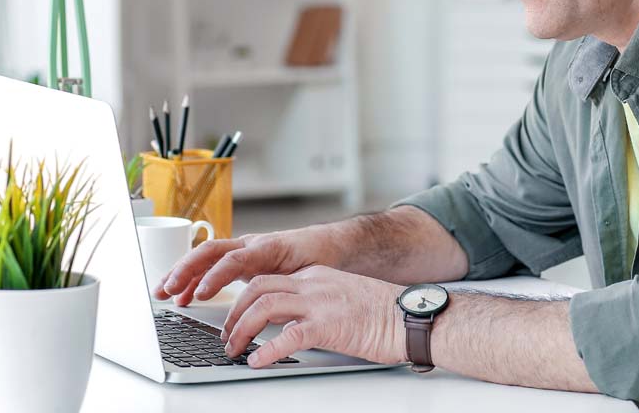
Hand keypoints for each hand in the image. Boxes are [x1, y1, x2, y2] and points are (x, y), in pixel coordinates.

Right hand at [153, 228, 326, 305]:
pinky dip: (195, 280)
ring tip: (162, 293)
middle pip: (211, 252)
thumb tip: (279, 306)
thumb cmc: (321, 257)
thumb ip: (292, 284)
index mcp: (267, 247)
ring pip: (206, 257)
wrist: (329, 245)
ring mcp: (243, 251)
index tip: (201, 295)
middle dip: (186, 270)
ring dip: (183, 273)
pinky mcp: (241, 261)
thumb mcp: (311, 271)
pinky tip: (182, 297)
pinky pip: (212, 266)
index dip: (215, 276)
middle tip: (168, 290)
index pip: (234, 259)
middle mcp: (251, 245)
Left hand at [221, 265, 406, 368]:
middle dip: (234, 312)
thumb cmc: (384, 313)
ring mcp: (320, 302)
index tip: (235, 319)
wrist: (411, 317)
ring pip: (263, 306)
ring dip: (241, 329)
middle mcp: (313, 283)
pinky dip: (266, 351)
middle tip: (227, 335)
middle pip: (257, 287)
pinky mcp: (328, 326)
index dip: (244, 300)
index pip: (268, 279)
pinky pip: (287, 337)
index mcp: (316, 275)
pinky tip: (258, 362)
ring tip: (234, 350)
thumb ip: (314, 304)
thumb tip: (289, 325)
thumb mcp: (341, 297)